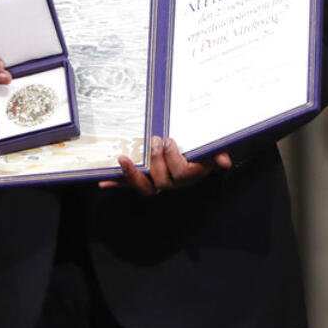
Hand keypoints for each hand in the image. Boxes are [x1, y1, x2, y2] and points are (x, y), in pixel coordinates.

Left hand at [99, 136, 230, 195]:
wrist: (194, 156)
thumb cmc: (202, 151)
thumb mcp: (212, 150)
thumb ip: (218, 154)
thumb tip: (224, 161)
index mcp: (190, 175)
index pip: (181, 174)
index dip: (174, 158)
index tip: (170, 140)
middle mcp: (173, 183)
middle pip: (162, 181)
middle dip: (156, 159)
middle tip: (155, 140)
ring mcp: (157, 182)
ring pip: (145, 188)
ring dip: (132, 174)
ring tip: (123, 158)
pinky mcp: (144, 180)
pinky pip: (130, 185)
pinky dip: (117, 183)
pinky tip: (103, 182)